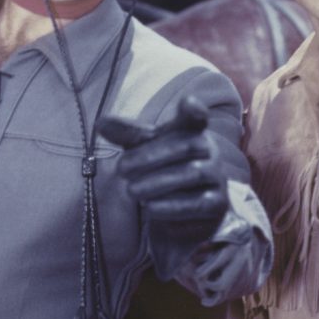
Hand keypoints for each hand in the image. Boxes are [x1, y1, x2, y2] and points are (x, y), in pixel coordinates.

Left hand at [97, 95, 229, 278]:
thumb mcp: (142, 150)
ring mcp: (216, 176)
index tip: (189, 103)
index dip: (194, 109)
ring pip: (192, 174)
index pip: (196, 116)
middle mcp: (208, 150)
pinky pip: (199, 203)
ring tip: (132, 191)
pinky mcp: (218, 204)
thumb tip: (101, 122)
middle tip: (121, 169)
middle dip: (149, 157)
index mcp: (190, 131)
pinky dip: (172, 206)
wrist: (182, 215)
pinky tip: (150, 208)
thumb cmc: (161, 171)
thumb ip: (126, 136)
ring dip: (157, 183)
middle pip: (185, 146)